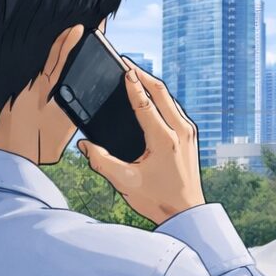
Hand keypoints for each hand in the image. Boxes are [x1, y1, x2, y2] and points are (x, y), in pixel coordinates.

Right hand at [78, 63, 205, 224]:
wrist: (186, 212)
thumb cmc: (158, 199)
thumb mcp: (125, 182)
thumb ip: (101, 162)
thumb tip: (85, 145)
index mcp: (165, 140)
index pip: (146, 104)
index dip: (133, 84)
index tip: (123, 68)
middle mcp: (181, 132)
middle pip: (162, 93)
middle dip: (143, 76)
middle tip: (126, 63)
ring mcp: (188, 133)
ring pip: (170, 99)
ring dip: (152, 85)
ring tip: (135, 74)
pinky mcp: (190, 137)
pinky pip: (175, 109)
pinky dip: (161, 98)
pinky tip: (149, 95)